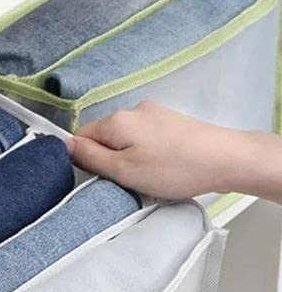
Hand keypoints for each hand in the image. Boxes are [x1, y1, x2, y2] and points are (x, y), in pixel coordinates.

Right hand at [66, 100, 254, 199]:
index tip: (100, 176)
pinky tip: (162, 168)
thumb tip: (65, 146)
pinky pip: (145, 139)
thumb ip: (89, 157)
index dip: (84, 160)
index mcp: (115, 120)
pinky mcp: (170, 122)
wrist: (226, 160)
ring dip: (129, 158)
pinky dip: (147, 154)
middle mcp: (132, 110)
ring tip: (148, 177)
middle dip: (109, 160)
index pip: (80, 137)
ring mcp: (154, 114)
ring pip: (125, 139)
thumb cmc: (175, 168)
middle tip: (125, 181)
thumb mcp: (122, 170)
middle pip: (103, 137)